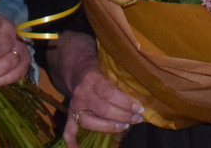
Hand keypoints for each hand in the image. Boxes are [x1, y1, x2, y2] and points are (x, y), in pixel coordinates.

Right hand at [47, 31, 142, 147]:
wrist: (78, 70)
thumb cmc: (100, 72)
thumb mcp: (109, 71)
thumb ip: (120, 83)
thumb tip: (142, 98)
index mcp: (92, 79)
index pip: (110, 93)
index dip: (126, 102)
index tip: (140, 108)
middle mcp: (81, 93)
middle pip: (103, 109)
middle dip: (123, 116)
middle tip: (137, 118)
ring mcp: (74, 106)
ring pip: (90, 122)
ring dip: (109, 127)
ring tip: (125, 126)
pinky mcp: (70, 115)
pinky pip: (69, 130)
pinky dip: (72, 141)